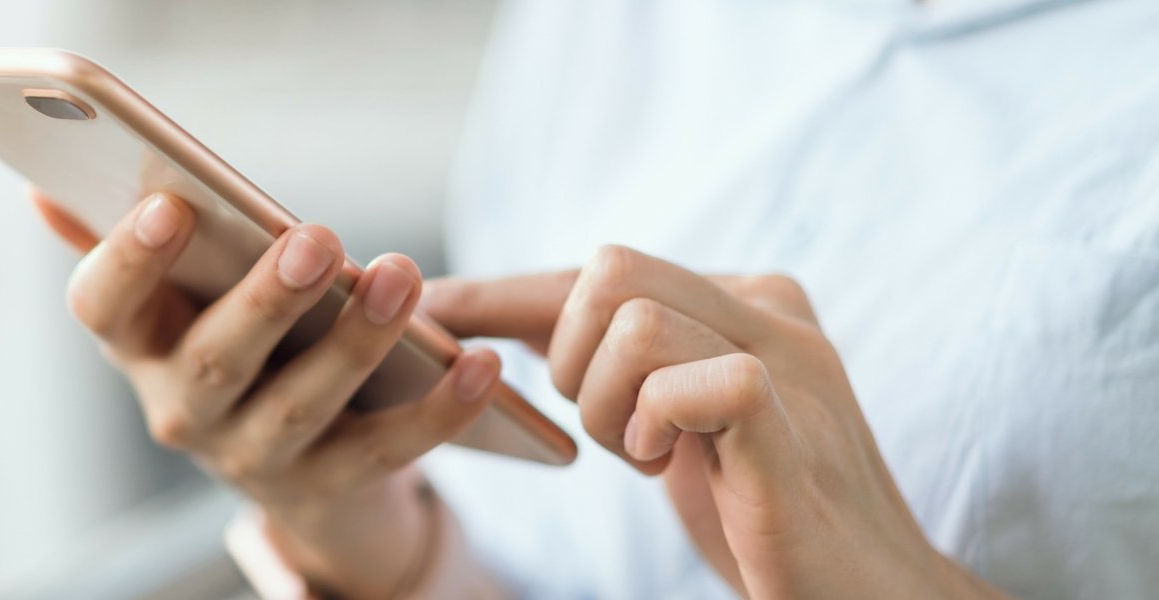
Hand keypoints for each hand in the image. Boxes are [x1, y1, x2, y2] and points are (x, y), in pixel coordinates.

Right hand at [32, 190, 496, 597]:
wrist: (300, 470)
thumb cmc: (236, 344)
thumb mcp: (178, 298)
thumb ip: (119, 237)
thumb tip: (45, 183)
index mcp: (139, 346)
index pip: (102, 307)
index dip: (128, 260)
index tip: (171, 206)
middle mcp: (181, 412)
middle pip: (213, 361)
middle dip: (265, 300)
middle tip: (318, 237)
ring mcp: (254, 459)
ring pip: (300, 407)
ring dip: (354, 345)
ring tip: (402, 280)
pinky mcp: (330, 488)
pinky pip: (388, 451)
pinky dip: (439, 410)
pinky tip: (481, 363)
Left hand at [424, 246, 1005, 598]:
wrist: (869, 595)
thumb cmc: (764, 516)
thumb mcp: (680, 422)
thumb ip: (629, 364)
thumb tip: (519, 320)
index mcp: (743, 300)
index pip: (598, 272)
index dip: (503, 294)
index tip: (431, 311)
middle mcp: (771, 309)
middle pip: (609, 269)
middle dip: (572, 357)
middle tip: (615, 434)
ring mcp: (788, 360)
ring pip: (634, 320)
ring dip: (610, 405)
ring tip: (654, 459)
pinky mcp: (789, 422)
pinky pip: (691, 380)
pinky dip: (656, 424)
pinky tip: (675, 465)